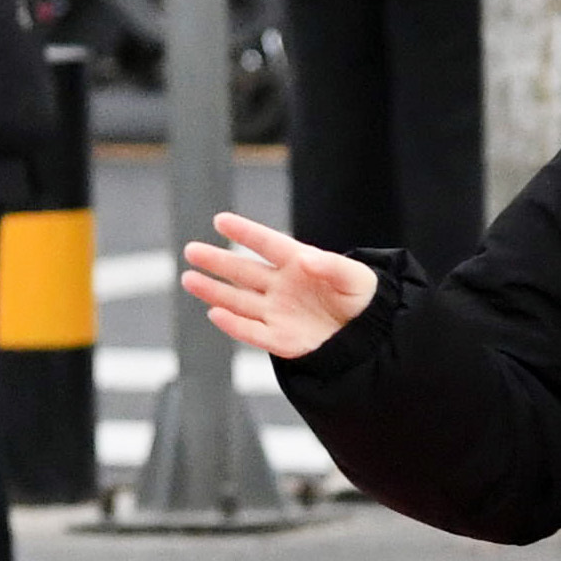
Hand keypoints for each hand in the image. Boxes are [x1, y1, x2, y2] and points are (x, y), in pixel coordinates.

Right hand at [179, 211, 377, 359]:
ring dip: (214, 291)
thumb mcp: (355, 278)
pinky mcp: (282, 339)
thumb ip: (332, 267)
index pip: (267, 244)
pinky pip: (254, 332)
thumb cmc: (364, 298)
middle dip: (217, 261)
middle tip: (191, 250)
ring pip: (239, 301)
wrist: (371, 335)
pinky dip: (234, 325)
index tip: (221, 220)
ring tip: (189, 279)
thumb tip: (306, 259)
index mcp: (299, 262)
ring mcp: (279, 312)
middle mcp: (283, 286)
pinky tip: (215, 313)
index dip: (245, 233)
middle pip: (243, 272)